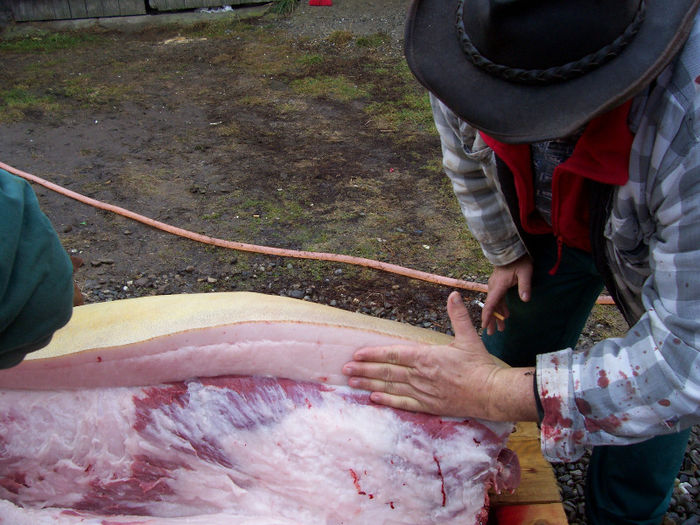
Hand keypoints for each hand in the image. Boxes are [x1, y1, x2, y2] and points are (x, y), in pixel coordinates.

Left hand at [342, 291, 536, 420]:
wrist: (492, 393)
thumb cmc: (480, 365)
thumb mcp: (469, 337)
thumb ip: (458, 315)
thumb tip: (453, 294)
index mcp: (427, 357)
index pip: (394, 354)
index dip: (373, 354)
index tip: (357, 354)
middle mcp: (421, 375)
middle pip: (386, 372)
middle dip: (363, 370)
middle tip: (344, 369)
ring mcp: (423, 392)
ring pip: (390, 387)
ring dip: (369, 385)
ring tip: (351, 382)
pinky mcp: (429, 406)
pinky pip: (403, 404)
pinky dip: (387, 401)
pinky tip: (373, 399)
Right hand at [483, 255, 532, 334]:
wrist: (510, 250)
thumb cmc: (519, 261)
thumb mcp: (525, 272)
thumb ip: (524, 286)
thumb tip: (525, 300)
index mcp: (498, 286)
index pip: (490, 304)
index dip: (487, 316)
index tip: (484, 327)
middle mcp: (493, 287)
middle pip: (490, 307)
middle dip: (491, 320)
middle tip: (492, 333)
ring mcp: (495, 286)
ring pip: (494, 304)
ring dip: (497, 315)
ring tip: (500, 328)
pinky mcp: (499, 285)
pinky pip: (498, 299)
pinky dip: (500, 308)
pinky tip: (506, 315)